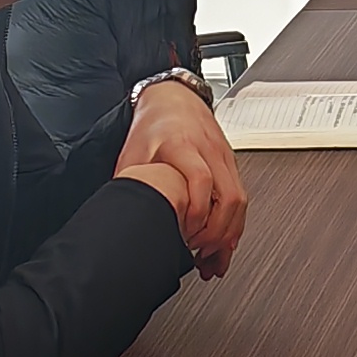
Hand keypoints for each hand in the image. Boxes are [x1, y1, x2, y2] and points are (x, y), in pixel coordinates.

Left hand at [120, 81, 247, 274]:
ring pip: (239, 200)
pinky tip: (222, 243)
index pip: (201, 179)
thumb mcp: (133, 156)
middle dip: (217, 232)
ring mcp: (223, 158)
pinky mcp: (230, 165)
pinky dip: (234, 224)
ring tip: (212, 257)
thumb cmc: (152, 127)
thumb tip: (116, 220)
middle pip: (228, 195)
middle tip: (199, 253)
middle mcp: (208, 151)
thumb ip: (130, 187)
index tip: (185, 234)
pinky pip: (240, 197)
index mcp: (181, 146)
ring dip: (229, 233)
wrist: (173, 99)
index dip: (196, 212)